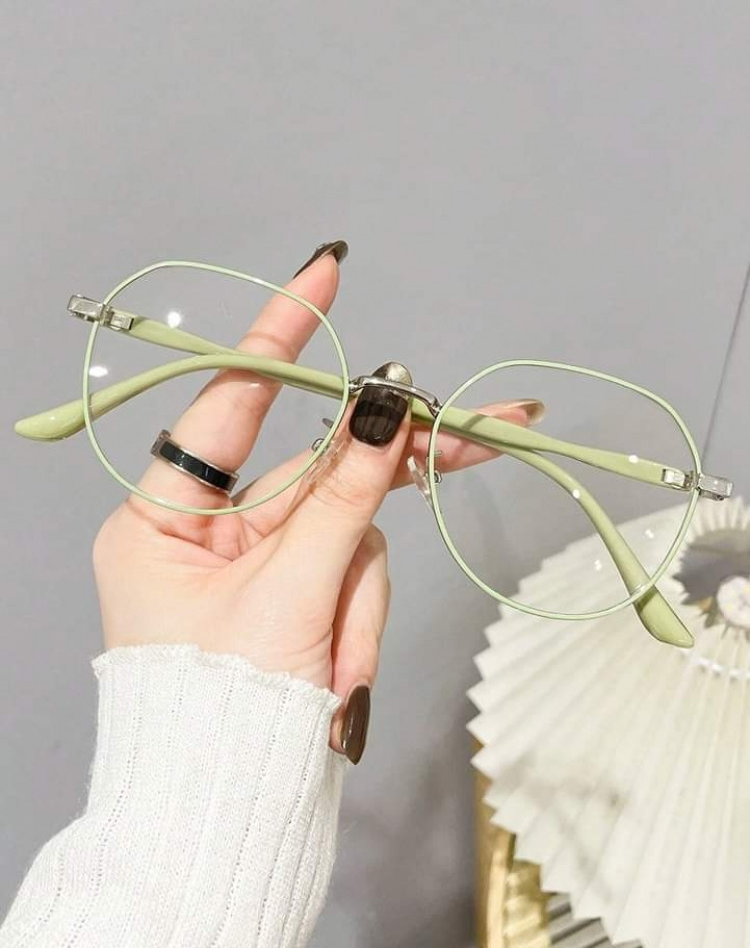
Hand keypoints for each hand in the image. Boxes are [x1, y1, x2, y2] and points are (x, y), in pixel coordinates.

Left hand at [92, 243, 538, 761]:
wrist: (232, 821)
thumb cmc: (225, 716)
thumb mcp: (292, 594)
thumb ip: (345, 493)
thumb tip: (389, 405)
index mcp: (163, 519)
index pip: (229, 398)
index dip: (281, 331)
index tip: (325, 267)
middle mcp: (205, 533)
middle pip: (316, 469)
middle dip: (387, 471)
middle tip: (487, 431)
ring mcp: (255, 567)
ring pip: (347, 533)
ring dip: (358, 595)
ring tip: (336, 663)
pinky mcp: (295, 598)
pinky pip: (351, 576)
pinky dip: (357, 620)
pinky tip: (337, 675)